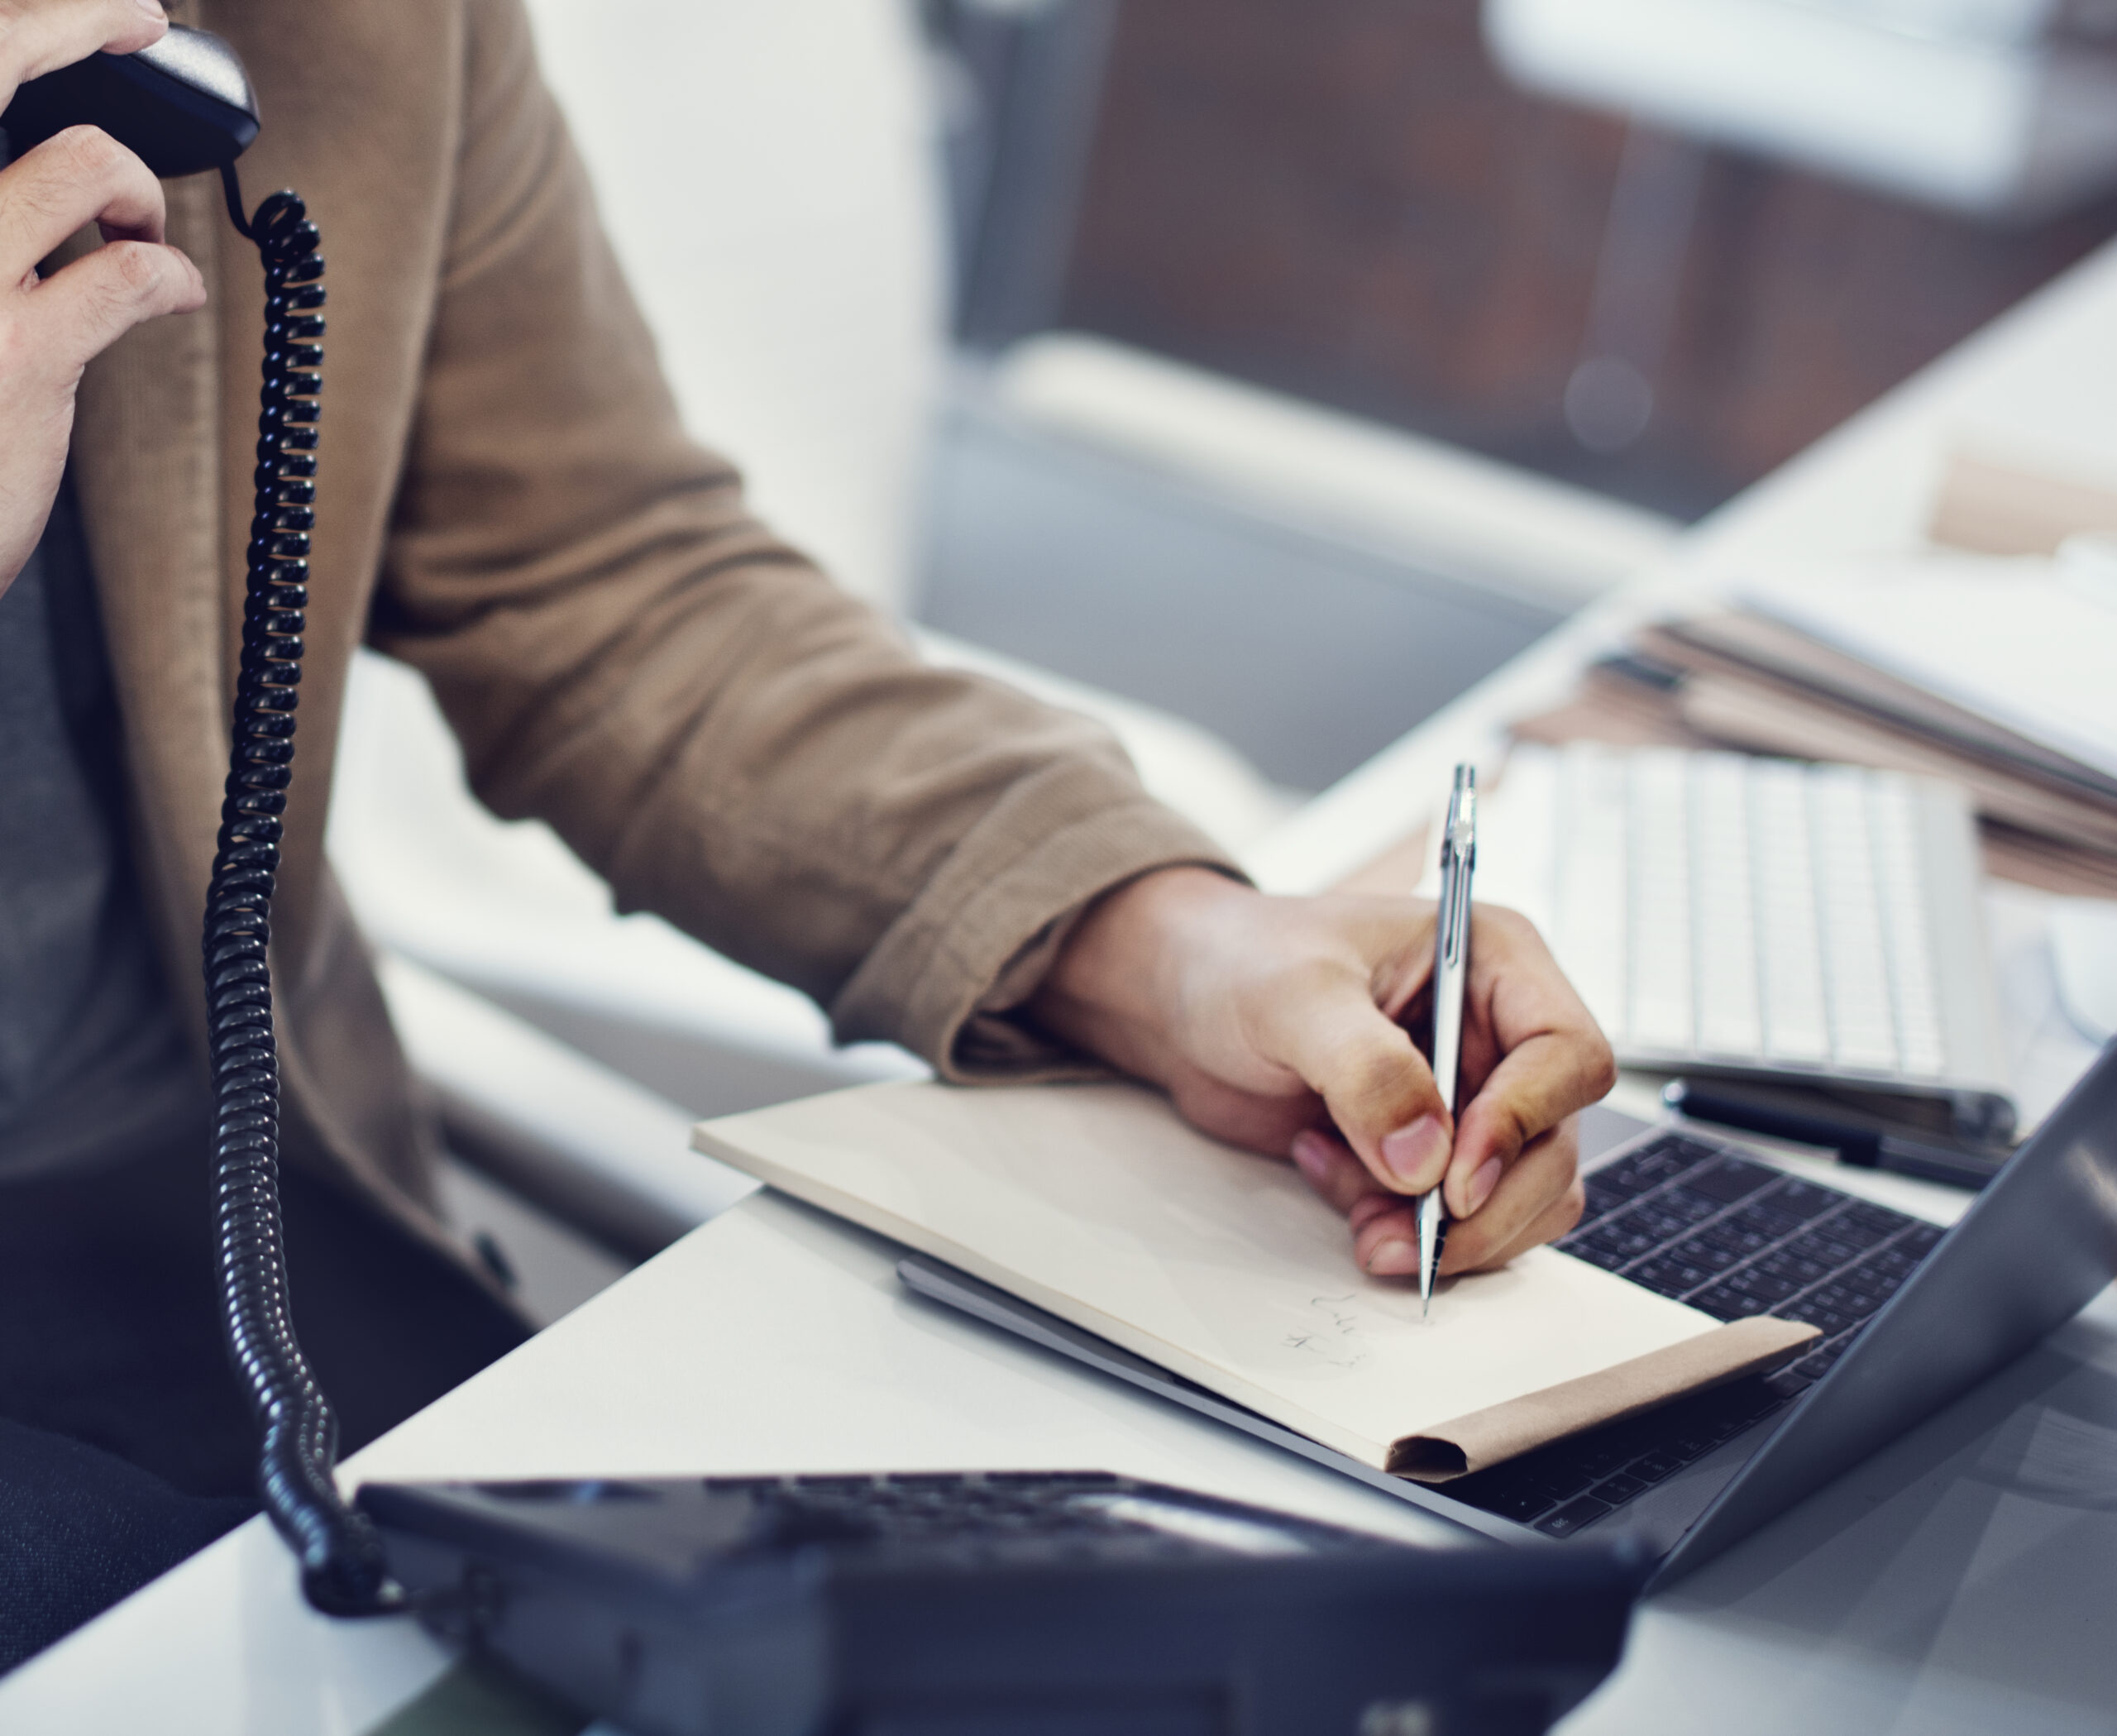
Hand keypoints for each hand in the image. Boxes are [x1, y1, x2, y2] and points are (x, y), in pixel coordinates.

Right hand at [0, 0, 205, 598]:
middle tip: (135, 14)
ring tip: (133, 230)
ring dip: (132, 191)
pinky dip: (169, 274)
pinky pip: (132, 273)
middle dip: (73, 16)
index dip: (20, 15)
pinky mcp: (20, 353)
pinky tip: (170, 291)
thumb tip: (58, 177)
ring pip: (82, 161)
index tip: (86, 4)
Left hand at [1029, 867, 1616, 1277]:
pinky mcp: (1435, 1152)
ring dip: (1446, 1235)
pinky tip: (1330, 1179)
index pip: (1568, 1054)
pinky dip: (1404, 1228)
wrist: (1184, 1003)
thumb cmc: (1240, 962)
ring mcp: (1474, 1098)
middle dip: (1485, 1209)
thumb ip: (1365, 1069)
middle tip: (1404, 1239)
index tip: (1454, 1180)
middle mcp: (1500, 1033)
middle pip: (1554, 1146)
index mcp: (1495, 961)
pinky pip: (1460, 1221)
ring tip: (1358, 1219)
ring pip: (1520, 1199)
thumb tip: (1427, 1159)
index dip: (1525, 1121)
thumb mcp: (1295, 998)